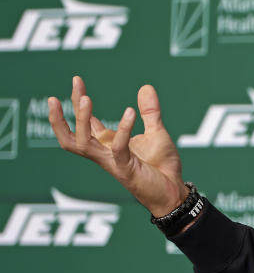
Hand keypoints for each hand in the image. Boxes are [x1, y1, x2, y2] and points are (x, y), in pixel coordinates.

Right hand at [48, 76, 187, 216]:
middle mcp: (105, 154)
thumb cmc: (162, 167)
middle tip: (62, 93)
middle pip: (72, 136)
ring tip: (85, 98)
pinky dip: (122, 130)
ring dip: (81, 121)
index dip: (78, 102)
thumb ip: (150, 112)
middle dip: (61, 117)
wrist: (175, 192)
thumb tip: (146, 86)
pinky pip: (119, 149)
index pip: (86, 122)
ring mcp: (113, 162)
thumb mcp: (157, 133)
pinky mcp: (126, 169)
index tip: (76, 80)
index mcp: (108, 145)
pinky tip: (130, 112)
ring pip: (84, 144)